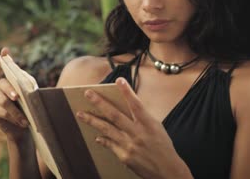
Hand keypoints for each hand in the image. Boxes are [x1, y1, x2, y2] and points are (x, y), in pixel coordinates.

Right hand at [0, 47, 29, 141]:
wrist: (25, 127)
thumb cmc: (31, 109)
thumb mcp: (34, 98)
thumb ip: (31, 91)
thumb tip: (33, 90)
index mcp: (13, 80)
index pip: (7, 65)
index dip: (5, 57)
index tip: (5, 50)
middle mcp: (2, 86)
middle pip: (3, 84)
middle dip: (10, 90)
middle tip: (17, 97)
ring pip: (2, 101)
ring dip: (15, 111)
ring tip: (25, 120)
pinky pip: (1, 112)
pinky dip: (12, 118)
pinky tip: (21, 123)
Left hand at [76, 78, 192, 178]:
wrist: (168, 171)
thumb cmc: (163, 147)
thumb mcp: (157, 128)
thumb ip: (142, 118)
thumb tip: (127, 107)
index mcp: (149, 124)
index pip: (136, 104)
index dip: (128, 92)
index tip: (119, 80)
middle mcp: (138, 134)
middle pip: (115, 115)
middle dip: (100, 103)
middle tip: (88, 94)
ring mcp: (129, 145)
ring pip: (107, 129)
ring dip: (92, 120)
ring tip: (81, 113)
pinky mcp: (124, 156)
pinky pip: (110, 144)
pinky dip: (103, 139)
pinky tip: (96, 135)